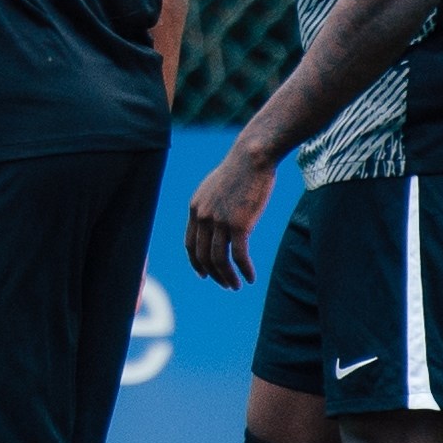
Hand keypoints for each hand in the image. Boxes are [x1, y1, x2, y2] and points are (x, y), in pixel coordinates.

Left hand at [185, 139, 278, 286]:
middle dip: (213, 274)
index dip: (196, 262)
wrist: (252, 157)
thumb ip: (211, 204)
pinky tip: (251, 278)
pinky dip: (244, 270)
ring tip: (237, 286)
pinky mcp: (239, 225)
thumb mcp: (216, 187)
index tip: (204, 274)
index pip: (190, 244)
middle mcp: (202, 217)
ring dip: (228, 277)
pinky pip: (239, 256)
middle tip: (226, 284)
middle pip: (203, 256)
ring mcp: (219, 222)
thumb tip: (214, 219)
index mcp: (195, 209)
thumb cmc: (239, 170)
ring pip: (219, 260)